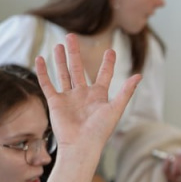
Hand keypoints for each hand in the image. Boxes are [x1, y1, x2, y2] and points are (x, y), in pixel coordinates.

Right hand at [35, 34, 140, 156]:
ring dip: (60, 59)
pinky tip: (41, 59)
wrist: (81, 146)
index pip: (104, 75)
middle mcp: (83, 95)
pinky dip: (43, 72)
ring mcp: (68, 98)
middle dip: (75, 53)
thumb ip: (126, 92)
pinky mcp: (55, 102)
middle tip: (72, 36)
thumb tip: (139, 75)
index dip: (108, 64)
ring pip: (63, 73)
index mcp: (99, 96)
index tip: (111, 51)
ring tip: (59, 44)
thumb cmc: (100, 131)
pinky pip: (47, 84)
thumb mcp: (115, 109)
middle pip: (78, 69)